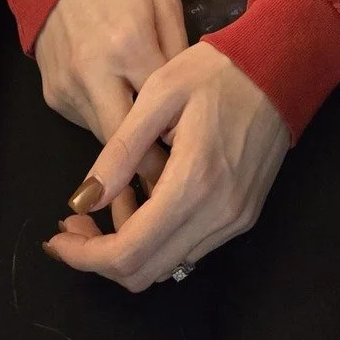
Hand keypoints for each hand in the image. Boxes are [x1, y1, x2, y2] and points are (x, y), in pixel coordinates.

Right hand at [34, 0, 188, 226]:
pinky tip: (125, 145)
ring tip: (155, 190)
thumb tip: (190, 111)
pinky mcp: (51, 97)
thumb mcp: (165, 6)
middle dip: (147, 178)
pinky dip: (107, 136)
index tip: (196, 178)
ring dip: (127, 164)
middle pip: (124, 145)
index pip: (158, 116)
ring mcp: (67, 88)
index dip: (176, 151)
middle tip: (172, 205)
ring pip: (103, 144)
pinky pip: (86, 126)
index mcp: (130, 46)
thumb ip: (178, 56)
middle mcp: (94, 73)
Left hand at [45, 44, 288, 291]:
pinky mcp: (244, 216)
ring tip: (108, 207)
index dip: (84, 255)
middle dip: (99, 257)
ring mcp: (235, 220)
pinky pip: (189, 249)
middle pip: (144, 273)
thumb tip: (84, 201)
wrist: (282, 67)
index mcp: (193, 182)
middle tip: (76, 223)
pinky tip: (143, 204)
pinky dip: (157, 239)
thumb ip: (120, 150)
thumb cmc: (218, 71)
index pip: (127, 252)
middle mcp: (218, 214)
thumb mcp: (160, 93)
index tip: (57, 236)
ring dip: (128, 249)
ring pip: (166, 265)